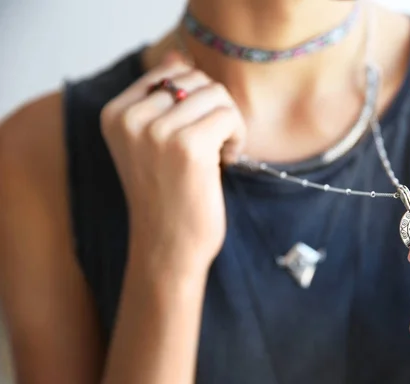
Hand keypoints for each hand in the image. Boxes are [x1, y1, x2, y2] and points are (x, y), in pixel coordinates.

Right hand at [100, 52, 245, 272]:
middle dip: (215, 108)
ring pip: (216, 94)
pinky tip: (227, 160)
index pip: (170, 71)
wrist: (167, 247)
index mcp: (116, 114)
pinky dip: (237, 135)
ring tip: (221, 152)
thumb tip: (178, 55)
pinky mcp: (187, 146)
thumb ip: (162, 99)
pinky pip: (229, 115)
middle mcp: (130, 118)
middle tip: (215, 143)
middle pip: (196, 79)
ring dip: (229, 122)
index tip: (196, 132)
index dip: (196, 99)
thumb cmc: (166, 197)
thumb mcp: (153, 143)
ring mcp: (156, 131)